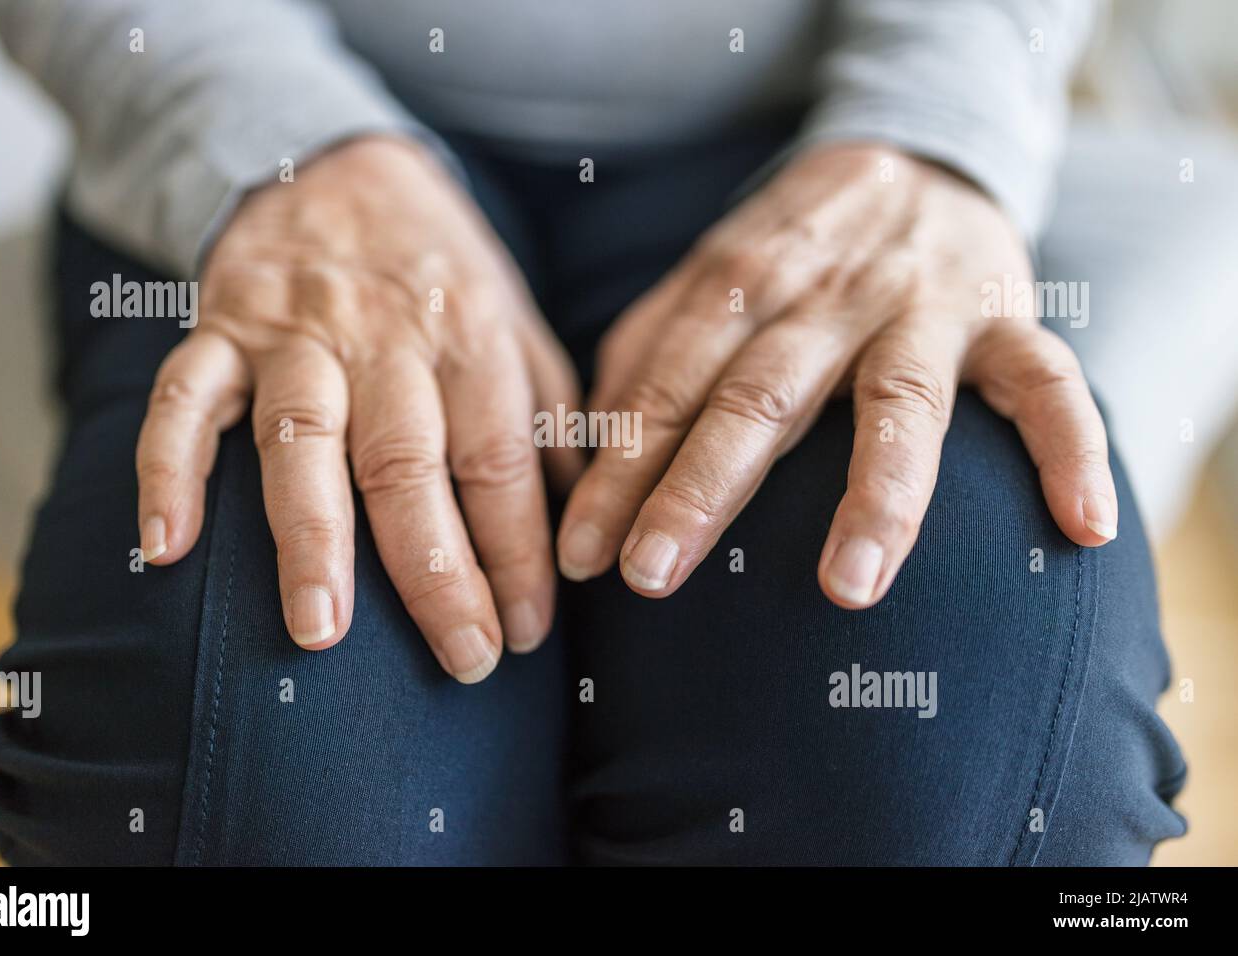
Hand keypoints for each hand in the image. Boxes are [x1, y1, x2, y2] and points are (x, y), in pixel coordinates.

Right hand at [135, 136, 580, 679]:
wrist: (336, 165)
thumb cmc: (439, 268)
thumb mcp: (516, 321)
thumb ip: (547, 414)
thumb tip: (583, 516)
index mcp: (468, 334)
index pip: (498, 460)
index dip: (518, 551)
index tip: (530, 630)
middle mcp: (383, 336)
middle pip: (407, 464)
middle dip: (437, 571)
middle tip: (463, 659)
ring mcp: (293, 333)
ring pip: (301, 439)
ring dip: (312, 538)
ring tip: (321, 632)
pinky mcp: (218, 330)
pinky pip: (181, 399)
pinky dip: (167, 470)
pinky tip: (165, 549)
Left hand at [558, 143, 1115, 608]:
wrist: (913, 159)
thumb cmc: (793, 253)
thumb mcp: (706, 283)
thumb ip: (647, 355)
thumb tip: (584, 453)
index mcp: (739, 285)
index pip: (667, 386)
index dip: (619, 469)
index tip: (580, 556)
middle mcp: (826, 297)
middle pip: (758, 397)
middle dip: (700, 488)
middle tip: (651, 576)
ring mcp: (922, 308)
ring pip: (898, 403)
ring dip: (876, 495)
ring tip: (846, 589)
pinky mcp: (1007, 317)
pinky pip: (1049, 382)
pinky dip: (1070, 448)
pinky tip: (1081, 528)